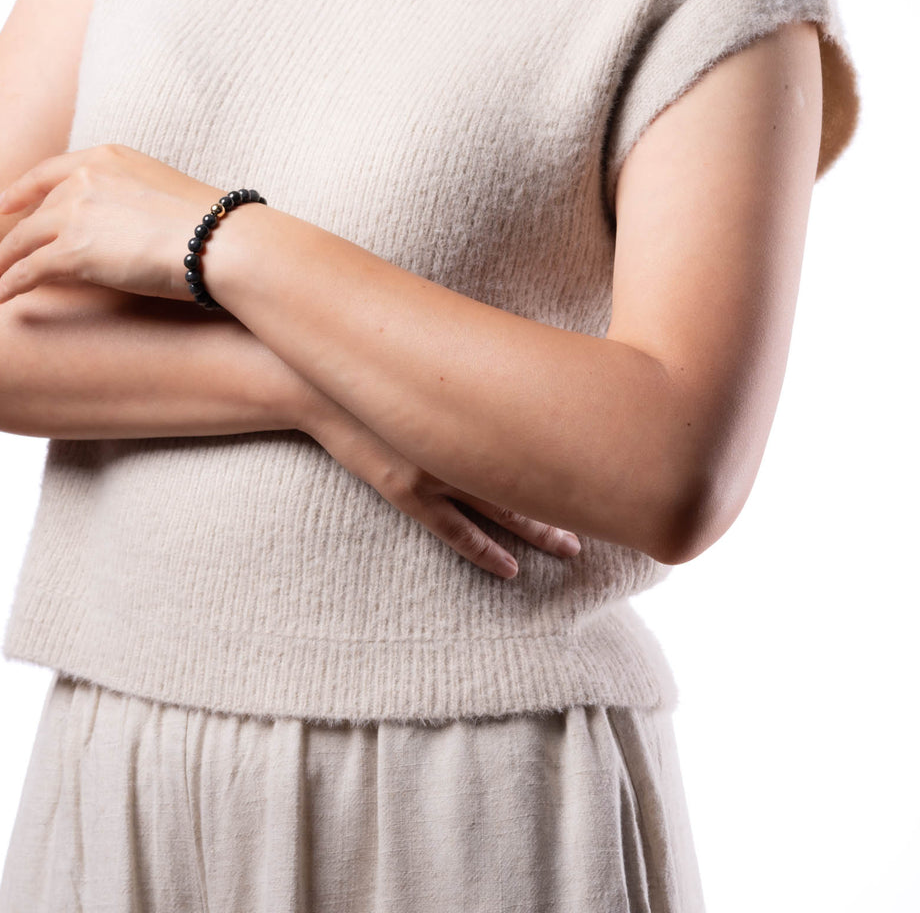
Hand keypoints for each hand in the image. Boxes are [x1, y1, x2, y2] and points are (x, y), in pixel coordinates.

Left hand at [0, 143, 224, 304]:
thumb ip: (133, 196)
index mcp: (108, 157)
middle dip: (15, 233)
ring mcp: (76, 214)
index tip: (6, 203)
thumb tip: (130, 221)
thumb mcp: (163, 189)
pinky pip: (29, 270)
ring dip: (4, 261)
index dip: (23, 190)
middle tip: (0, 253)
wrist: (218, 240)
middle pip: (37, 210)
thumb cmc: (209, 223)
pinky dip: (10, 284)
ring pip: (23, 240)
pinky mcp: (73, 252)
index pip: (51, 171)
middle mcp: (84, 179)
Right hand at [297, 388, 580, 578]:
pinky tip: (509, 569)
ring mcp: (438, 471)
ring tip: (572, 548)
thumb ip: (468, 367)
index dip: (571, 456)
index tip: (602, 469)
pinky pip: (456, 532)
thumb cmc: (373, 360)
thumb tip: (506, 364)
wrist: (318, 382)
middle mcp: (464, 442)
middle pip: (532, 475)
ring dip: (540, 529)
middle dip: (569, 498)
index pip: (537, 436)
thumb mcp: (430, 356)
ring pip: (503, 508)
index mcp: (474, 405)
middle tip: (607, 518)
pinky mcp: (408, 491)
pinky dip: (485, 551)